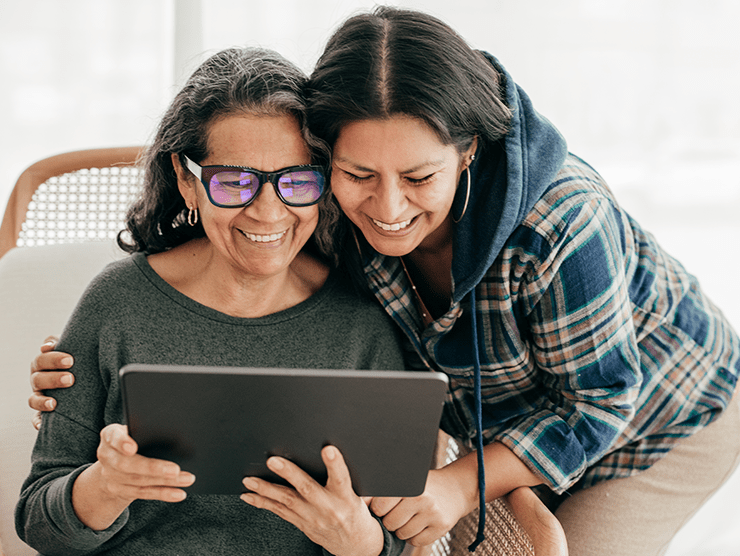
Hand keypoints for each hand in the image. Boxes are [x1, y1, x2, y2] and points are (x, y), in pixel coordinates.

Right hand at [29, 336, 73, 428]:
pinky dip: (38, 422)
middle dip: (53, 378)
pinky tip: (43, 425)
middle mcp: (40, 378)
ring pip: (33, 398)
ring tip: (54, 403)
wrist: (88, 380)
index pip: (43, 358)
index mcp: (45, 363)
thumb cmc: (81, 361)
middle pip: (38, 377)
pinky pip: (36, 419)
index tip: (69, 359)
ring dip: (43, 400)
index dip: (52, 357)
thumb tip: (52, 344)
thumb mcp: (78, 350)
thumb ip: (70, 343)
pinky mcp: (44, 412)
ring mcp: (41, 395)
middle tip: (71, 379)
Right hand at [72, 423, 195, 529]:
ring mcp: (112, 477)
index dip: (122, 443)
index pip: (114, 438)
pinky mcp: (121, 491)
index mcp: (110, 436)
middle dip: (153, 468)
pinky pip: (144, 493)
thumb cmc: (132, 438)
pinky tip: (179, 493)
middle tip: (176, 469)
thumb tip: (177, 434)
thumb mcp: (134, 429)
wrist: (112, 463)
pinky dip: (164, 493)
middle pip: (127, 465)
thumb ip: (147, 429)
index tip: (132, 447)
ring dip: (166, 482)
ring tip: (188, 479)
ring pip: (140, 481)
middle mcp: (107, 456)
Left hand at [241, 446, 384, 555]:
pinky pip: (278, 512)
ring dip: (265, 489)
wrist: (354, 544)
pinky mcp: (301, 523)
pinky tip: (249, 495)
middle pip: (306, 488)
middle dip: (288, 473)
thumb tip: (329, 451)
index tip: (328, 449)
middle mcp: (327, 507)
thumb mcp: (357, 494)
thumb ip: (341, 477)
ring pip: (286, 500)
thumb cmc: (353, 512)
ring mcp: (311, 517)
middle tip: (273, 461)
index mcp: (345, 497)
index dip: (335, 463)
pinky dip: (261, 502)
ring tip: (250, 480)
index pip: (341, 478)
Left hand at [369, 467, 472, 546]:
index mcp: (409, 484)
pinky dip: (414, 537)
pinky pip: (416, 542)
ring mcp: (432, 514)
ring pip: (402, 534)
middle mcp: (421, 498)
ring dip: (402, 529)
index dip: (377, 509)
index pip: (380, 506)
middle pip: (390, 523)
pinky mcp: (441, 527)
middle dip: (389, 521)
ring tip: (409, 517)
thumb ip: (385, 489)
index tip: (382, 506)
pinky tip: (419, 523)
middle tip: (397, 512)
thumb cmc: (423, 485)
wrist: (455, 489)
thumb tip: (360, 500)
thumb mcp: (406, 479)